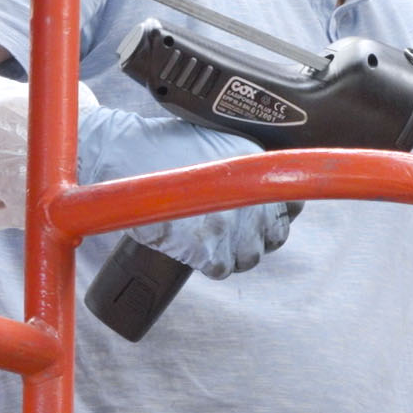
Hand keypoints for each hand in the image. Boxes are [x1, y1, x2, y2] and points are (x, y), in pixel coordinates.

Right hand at [79, 105, 300, 277]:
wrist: (120, 153)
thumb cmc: (162, 146)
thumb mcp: (220, 143)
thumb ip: (246, 168)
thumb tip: (263, 189)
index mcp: (258, 168)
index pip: (292, 205)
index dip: (275, 214)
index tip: (259, 215)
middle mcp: (252, 197)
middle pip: (275, 236)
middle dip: (255, 236)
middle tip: (230, 230)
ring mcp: (232, 225)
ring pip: (250, 257)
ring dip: (233, 253)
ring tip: (210, 239)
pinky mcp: (207, 248)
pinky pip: (222, 269)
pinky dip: (209, 263)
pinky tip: (194, 246)